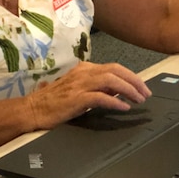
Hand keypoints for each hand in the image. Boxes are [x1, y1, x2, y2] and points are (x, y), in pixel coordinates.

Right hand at [27, 61, 150, 129]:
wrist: (32, 109)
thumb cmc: (52, 101)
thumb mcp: (77, 89)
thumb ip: (96, 87)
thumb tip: (117, 91)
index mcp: (83, 69)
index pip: (113, 67)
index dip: (131, 76)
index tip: (142, 87)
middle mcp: (82, 73)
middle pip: (116, 70)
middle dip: (134, 81)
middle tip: (146, 93)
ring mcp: (79, 85)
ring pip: (111, 81)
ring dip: (128, 90)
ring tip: (139, 100)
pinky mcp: (76, 98)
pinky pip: (101, 97)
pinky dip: (115, 102)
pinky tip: (123, 108)